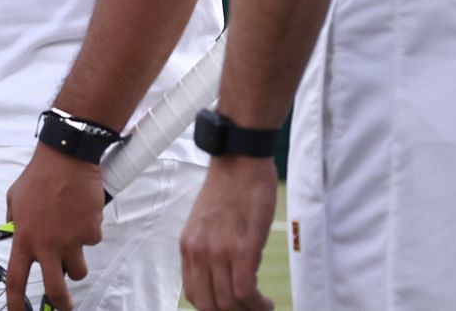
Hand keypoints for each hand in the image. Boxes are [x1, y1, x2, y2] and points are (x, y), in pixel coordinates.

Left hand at [4, 144, 103, 309]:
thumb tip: (16, 233)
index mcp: (24, 238)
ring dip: (77, 261)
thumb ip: (15, 222)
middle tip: (66, 305)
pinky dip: (88, 233)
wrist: (66, 158)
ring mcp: (71, 241)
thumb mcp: (15, 199)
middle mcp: (47, 245)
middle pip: (56, 289)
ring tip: (72, 237)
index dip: (16, 304)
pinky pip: (91, 243)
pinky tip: (81, 213)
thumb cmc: (38, 176)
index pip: (16, 280)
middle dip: (63, 304)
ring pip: (78, 269)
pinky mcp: (91, 232)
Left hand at [179, 155, 277, 310]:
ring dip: (249, 310)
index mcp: (188, 247)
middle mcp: (198, 252)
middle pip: (210, 305)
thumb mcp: (206, 223)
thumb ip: (208, 249)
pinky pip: (245, 290)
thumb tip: (220, 276)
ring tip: (262, 307)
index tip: (232, 308)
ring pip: (229, 302)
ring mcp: (219, 251)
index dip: (214, 309)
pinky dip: (257, 303)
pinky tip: (267, 301)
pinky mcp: (242, 248)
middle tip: (250, 309)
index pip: (194, 295)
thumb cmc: (229, 188)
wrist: (239, 160)